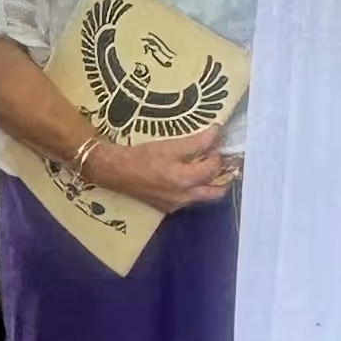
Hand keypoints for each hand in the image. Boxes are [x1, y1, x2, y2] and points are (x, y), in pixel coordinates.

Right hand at [89, 126, 228, 212]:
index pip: (213, 167)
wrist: (115, 171)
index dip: (218, 151)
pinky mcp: (167, 207)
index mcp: (186, 181)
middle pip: (216, 191)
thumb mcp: (169, 145)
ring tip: (208, 165)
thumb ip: (195, 142)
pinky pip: (189, 199)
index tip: (218, 138)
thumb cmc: (141, 156)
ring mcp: (176, 205)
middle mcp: (185, 197)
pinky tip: (187, 175)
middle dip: (224, 176)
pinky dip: (194, 187)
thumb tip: (216, 133)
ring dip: (209, 182)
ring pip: (203, 196)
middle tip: (225, 160)